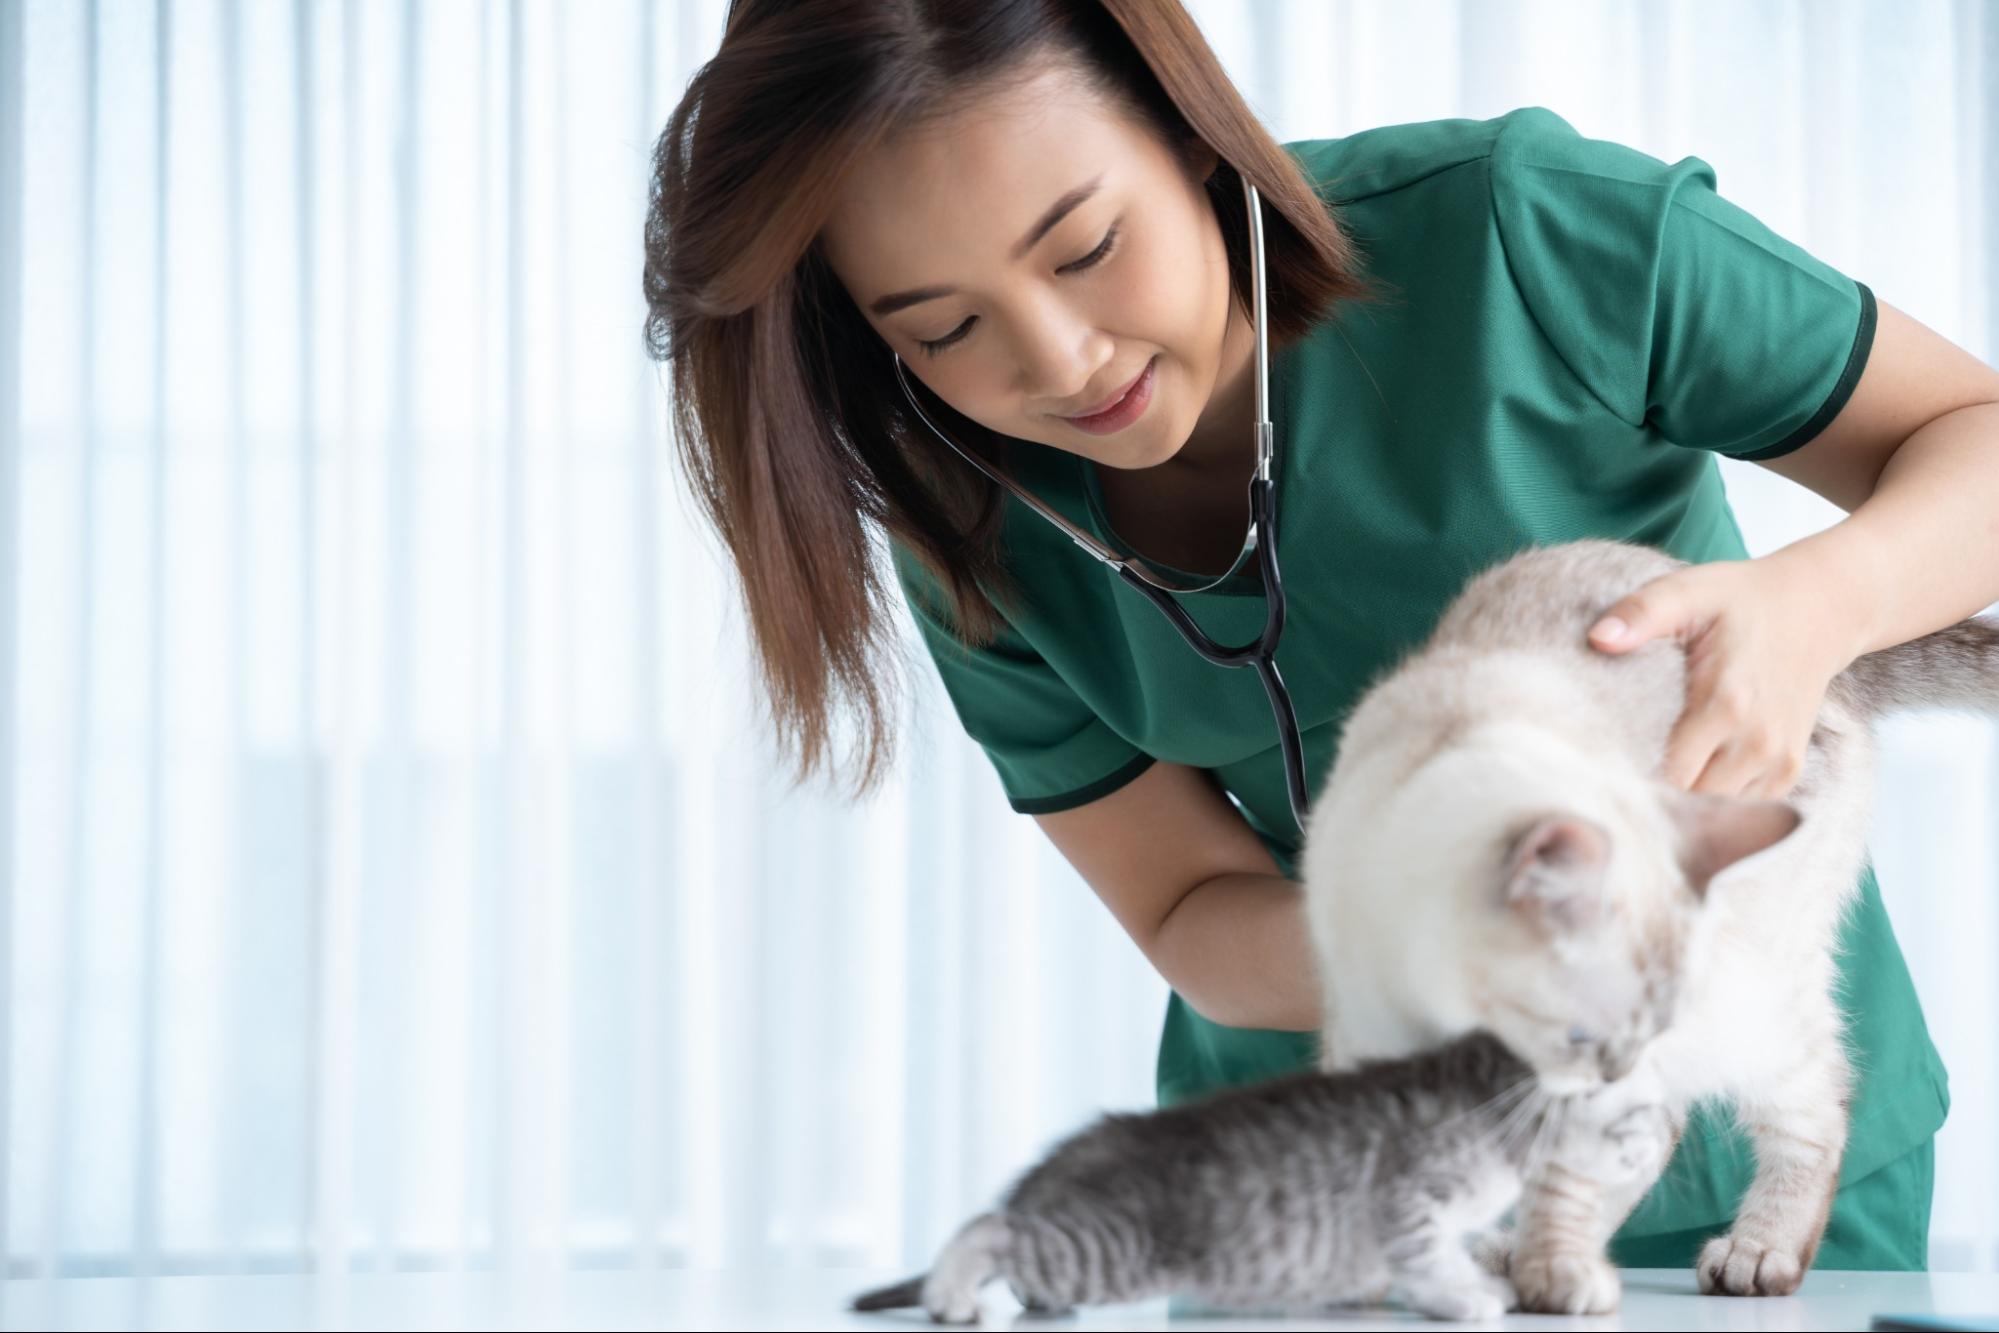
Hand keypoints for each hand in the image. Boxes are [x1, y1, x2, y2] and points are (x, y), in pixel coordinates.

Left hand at [1583, 555, 1863, 798]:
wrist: (1819, 608)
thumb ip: (1642, 613)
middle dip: (1651, 787)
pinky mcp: (1790, 769)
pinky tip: (1694, 767)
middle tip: (1619, 766)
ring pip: (1714, 807)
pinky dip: (1715, 795)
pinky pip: (1741, 804)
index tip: (1602, 760)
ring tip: (1656, 765)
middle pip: (1688, 797)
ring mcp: (1778, 760)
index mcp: (1725, 703)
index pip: (1665, 771)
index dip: (1629, 771)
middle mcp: (1757, 741)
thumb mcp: (1689, 591)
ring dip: (1684, 795)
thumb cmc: (1742, 600)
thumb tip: (1598, 638)